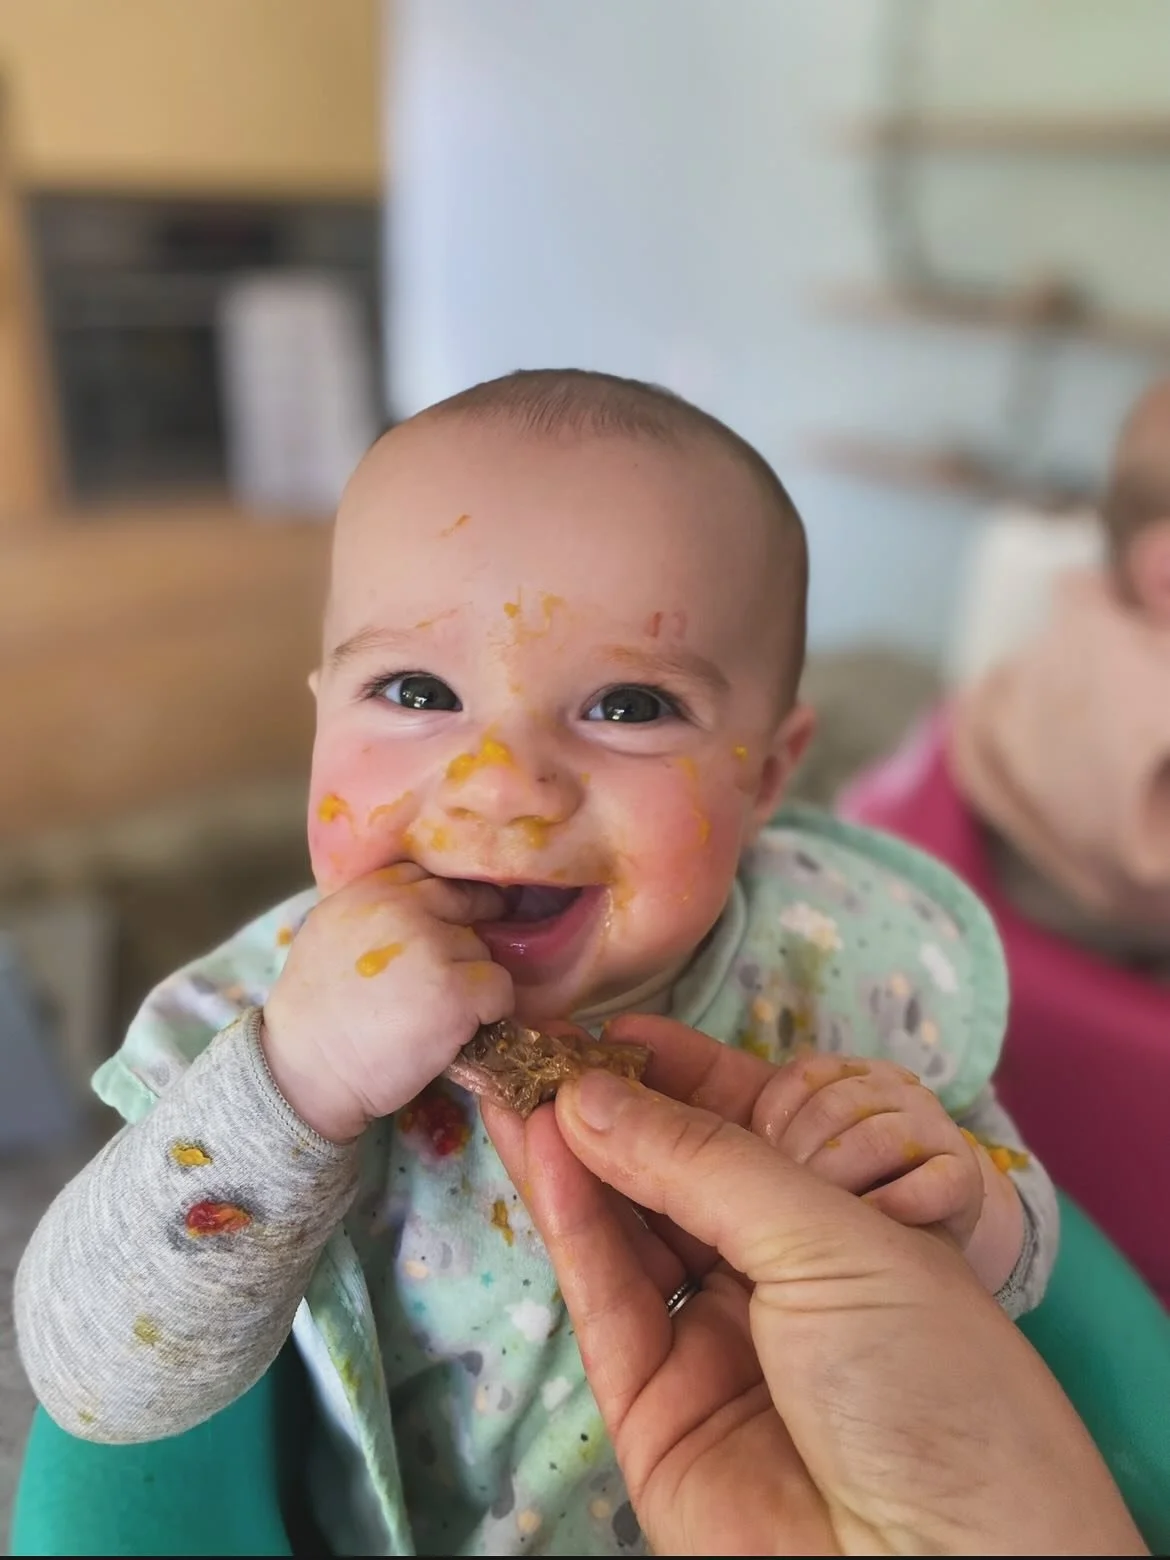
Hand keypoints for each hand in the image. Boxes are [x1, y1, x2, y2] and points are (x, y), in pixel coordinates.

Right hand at [262, 865, 510, 1141]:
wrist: (306, 1072)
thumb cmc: (317, 1014)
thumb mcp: (330, 934)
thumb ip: (375, 911)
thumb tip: (425, 907)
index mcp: (371, 889)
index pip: (432, 876)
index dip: (446, 905)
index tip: (444, 930)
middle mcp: (404, 907)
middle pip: (468, 904)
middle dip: (466, 939)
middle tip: (449, 975)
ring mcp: (433, 947)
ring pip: (484, 951)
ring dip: (472, 981)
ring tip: (435, 1011)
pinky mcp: (457, 991)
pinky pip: (500, 989)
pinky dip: (489, 1013)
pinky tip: (456, 1029)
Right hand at [485, 1015, 1142, 1556]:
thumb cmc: (928, 1379)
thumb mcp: (834, 1238)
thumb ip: (702, 1162)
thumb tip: (590, 1092)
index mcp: (845, 1222)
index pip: (745, 1127)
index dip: (676, 1074)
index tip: (605, 1025)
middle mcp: (776, 1276)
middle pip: (674, 1176)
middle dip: (609, 1108)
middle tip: (535, 1044)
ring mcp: (713, 1343)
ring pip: (627, 1232)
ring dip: (571, 1155)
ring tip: (516, 1081)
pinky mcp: (653, 1410)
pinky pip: (606, 1300)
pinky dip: (570, 1224)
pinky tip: (539, 1152)